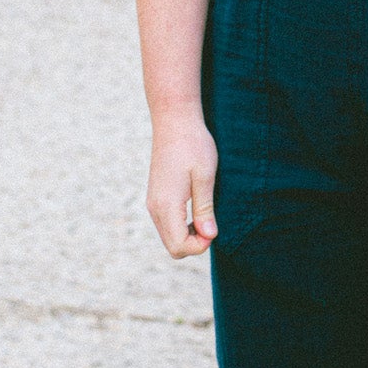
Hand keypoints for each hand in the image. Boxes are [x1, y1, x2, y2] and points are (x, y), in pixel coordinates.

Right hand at [147, 112, 217, 258]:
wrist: (174, 120)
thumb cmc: (193, 144)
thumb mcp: (205, 176)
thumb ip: (205, 209)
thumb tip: (209, 237)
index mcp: (167, 205)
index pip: (179, 246)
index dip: (200, 246)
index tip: (214, 228)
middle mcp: (155, 208)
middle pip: (173, 247)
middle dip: (194, 244)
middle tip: (212, 222)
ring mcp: (153, 203)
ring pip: (169, 237)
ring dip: (188, 235)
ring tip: (206, 214)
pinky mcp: (156, 197)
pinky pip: (167, 224)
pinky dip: (181, 226)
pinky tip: (196, 209)